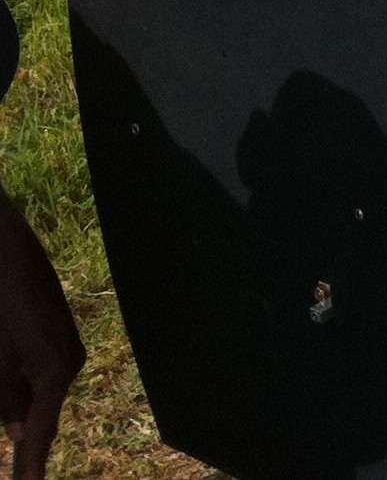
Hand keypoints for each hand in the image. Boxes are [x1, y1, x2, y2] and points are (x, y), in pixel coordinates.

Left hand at [0, 188, 83, 479]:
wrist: (2, 240)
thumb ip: (4, 400)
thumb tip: (18, 432)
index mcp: (56, 371)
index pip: (40, 433)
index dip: (29, 467)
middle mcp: (67, 360)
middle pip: (36, 410)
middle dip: (19, 434)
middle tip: (15, 461)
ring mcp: (61, 343)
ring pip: (29, 389)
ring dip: (11, 401)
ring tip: (7, 401)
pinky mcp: (49, 329)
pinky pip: (32, 369)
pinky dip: (13, 381)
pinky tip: (6, 365)